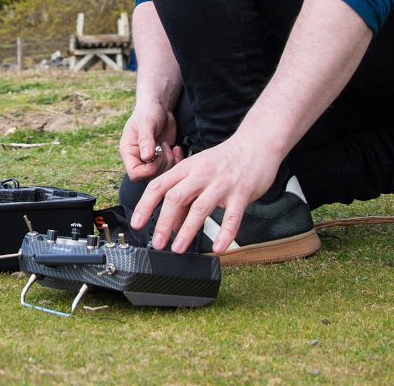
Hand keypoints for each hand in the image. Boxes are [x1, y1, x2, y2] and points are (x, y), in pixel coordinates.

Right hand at [119, 102, 179, 181]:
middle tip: (164, 147)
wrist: (160, 107)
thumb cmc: (148, 111)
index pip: (134, 173)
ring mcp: (151, 160)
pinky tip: (176, 148)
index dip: (148, 170)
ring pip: (162, 174)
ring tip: (168, 145)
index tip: (156, 155)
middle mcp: (138, 158)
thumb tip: (146, 157)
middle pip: (149, 177)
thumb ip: (146, 140)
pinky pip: (172, 169)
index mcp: (129, 151)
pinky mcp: (163, 158)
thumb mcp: (146, 123)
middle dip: (161, 164)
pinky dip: (177, 160)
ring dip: (170, 162)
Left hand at [128, 133, 280, 253]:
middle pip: (175, 197)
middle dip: (163, 222)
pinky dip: (225, 234)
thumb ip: (185, 196)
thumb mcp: (198, 171)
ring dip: (187, 231)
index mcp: (186, 168)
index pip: (159, 186)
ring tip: (178, 248)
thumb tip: (172, 224)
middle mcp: (201, 174)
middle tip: (157, 243)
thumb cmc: (224, 160)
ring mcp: (221, 183)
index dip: (145, 205)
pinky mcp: (242, 193)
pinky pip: (232, 217)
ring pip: (200, 208)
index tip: (137, 223)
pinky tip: (218, 248)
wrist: (256, 144)